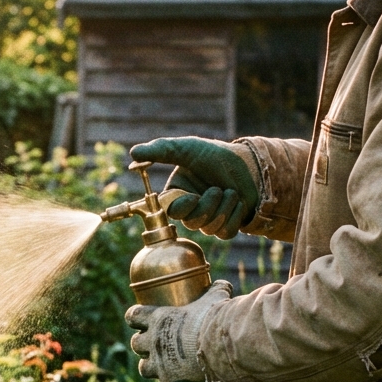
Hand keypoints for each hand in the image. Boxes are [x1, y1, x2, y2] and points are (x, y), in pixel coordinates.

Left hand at [125, 281, 233, 381]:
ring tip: (163, 367)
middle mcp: (153, 341)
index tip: (139, 319)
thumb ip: (216, 290)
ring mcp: (159, 364)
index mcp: (158, 319)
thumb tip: (224, 284)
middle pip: (135, 344)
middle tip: (156, 344)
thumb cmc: (215, 318)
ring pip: (143, 369)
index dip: (135, 317)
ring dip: (151, 367)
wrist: (219, 345)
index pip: (133, 315)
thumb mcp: (215, 298)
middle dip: (142, 344)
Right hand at [129, 137, 261, 239]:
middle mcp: (190, 210)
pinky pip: (226, 232)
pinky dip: (234, 215)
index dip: (182, 208)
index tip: (192, 196)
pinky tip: (238, 201)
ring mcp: (208, 221)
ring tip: (231, 191)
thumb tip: (133, 152)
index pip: (171, 212)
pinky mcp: (226, 228)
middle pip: (192, 222)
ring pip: (209, 228)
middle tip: (218, 188)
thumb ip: (160, 150)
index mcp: (177, 195)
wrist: (248, 163)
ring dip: (224, 207)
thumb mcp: (186, 149)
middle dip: (208, 205)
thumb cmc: (214, 155)